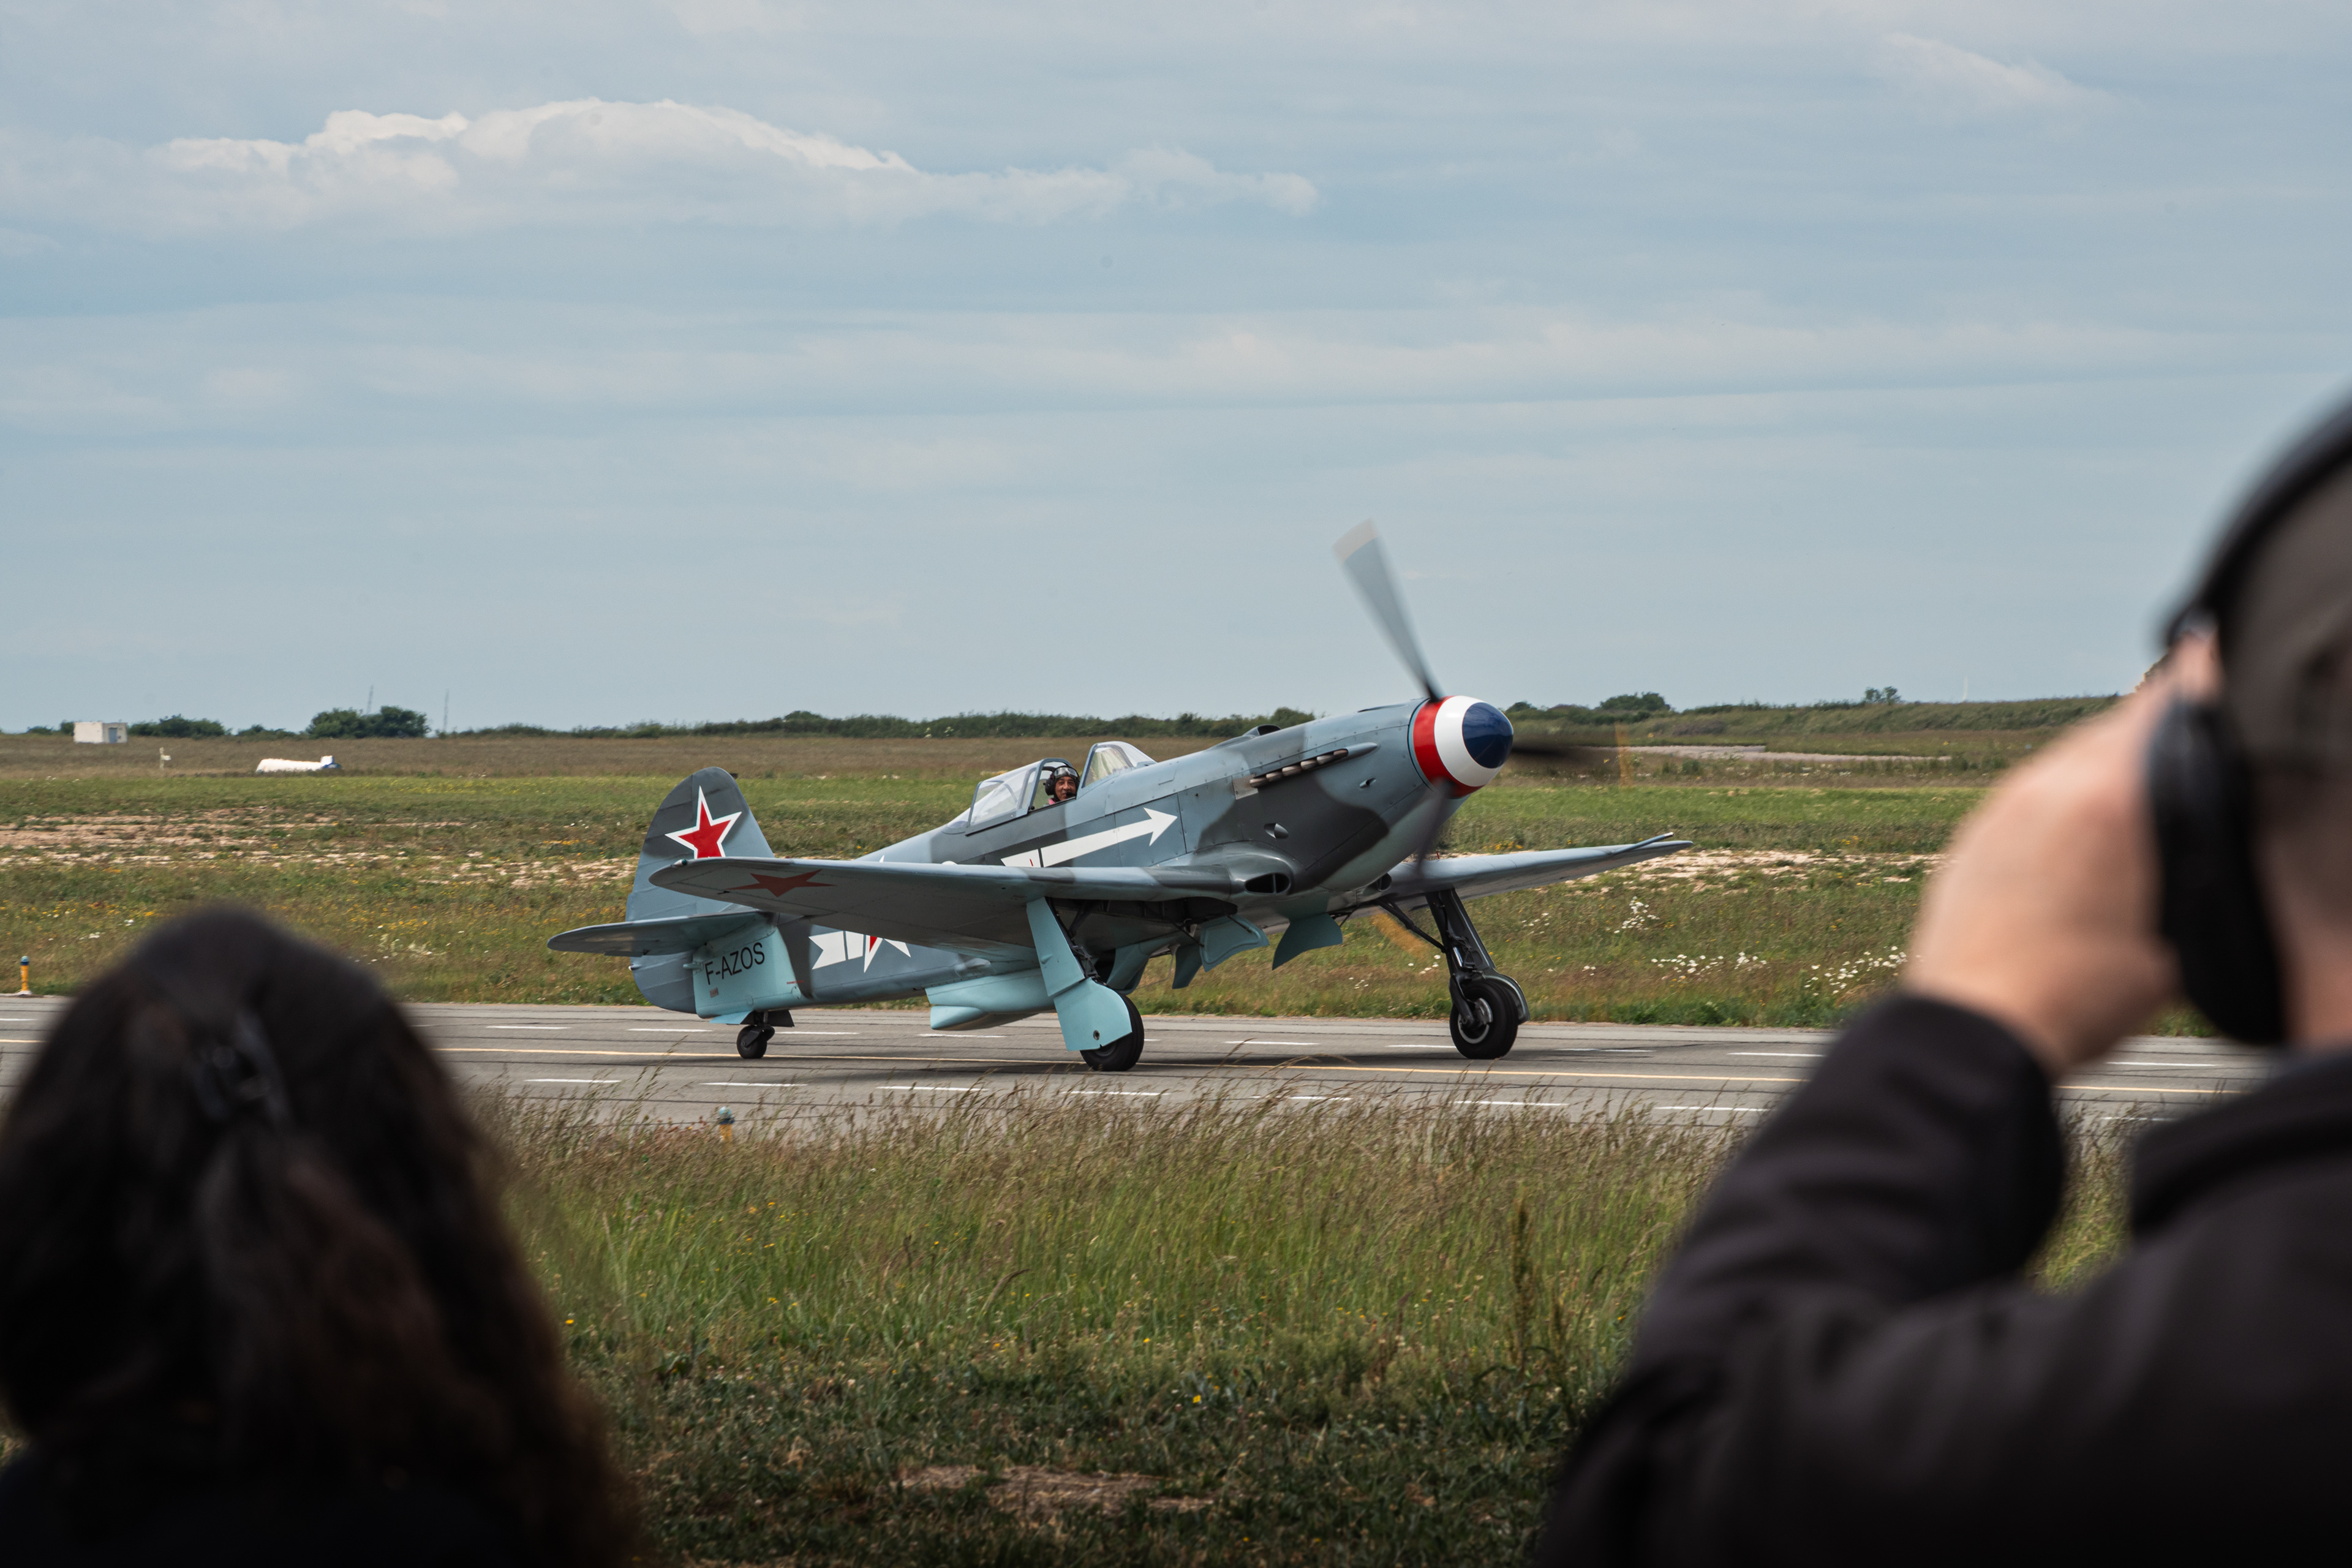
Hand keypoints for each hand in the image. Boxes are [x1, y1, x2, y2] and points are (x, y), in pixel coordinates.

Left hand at [1904, 642, 2209, 1074]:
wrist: (1976, 1025)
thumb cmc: (2077, 995)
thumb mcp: (2173, 941)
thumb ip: (2195, 878)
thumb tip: (2210, 854)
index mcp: (2109, 799)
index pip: (2160, 708)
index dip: (2193, 681)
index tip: (2211, 655)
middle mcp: (2049, 786)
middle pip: (2112, 727)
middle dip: (2151, 726)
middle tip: (2187, 728)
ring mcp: (2002, 808)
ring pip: (2065, 758)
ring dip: (2102, 763)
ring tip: (2136, 785)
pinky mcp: (1971, 836)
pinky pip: (2027, 794)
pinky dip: (2059, 797)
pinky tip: (2078, 831)